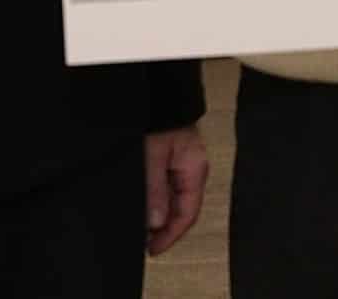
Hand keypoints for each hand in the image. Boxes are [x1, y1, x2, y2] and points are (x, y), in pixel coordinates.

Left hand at [143, 123, 210, 255]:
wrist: (158, 89)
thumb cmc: (159, 114)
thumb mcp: (152, 156)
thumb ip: (154, 190)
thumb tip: (155, 222)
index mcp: (195, 167)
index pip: (187, 213)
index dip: (170, 236)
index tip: (153, 249)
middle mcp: (192, 166)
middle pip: (182, 208)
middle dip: (164, 228)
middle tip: (145, 243)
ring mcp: (182, 161)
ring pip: (174, 198)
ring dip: (159, 215)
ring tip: (142, 227)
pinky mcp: (172, 155)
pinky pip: (167, 185)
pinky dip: (156, 199)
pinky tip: (145, 204)